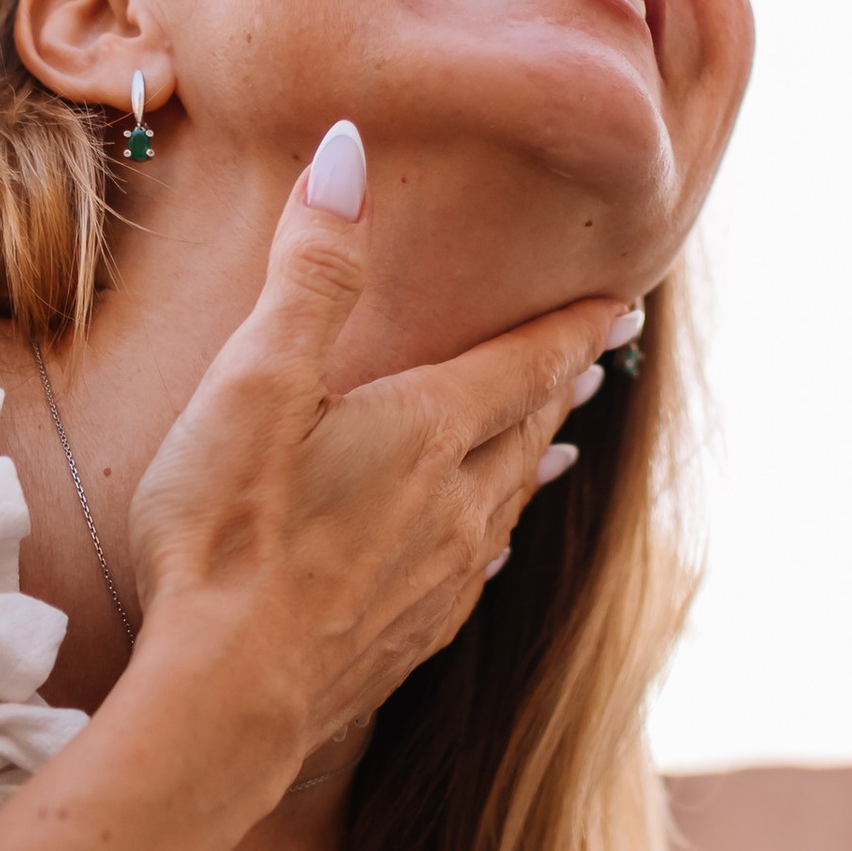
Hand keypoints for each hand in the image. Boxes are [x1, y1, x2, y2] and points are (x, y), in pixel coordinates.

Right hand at [125, 122, 629, 785]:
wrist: (227, 698)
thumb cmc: (228, 532)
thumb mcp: (257, 379)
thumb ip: (312, 269)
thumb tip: (349, 151)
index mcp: (428, 430)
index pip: (526, 362)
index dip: (575, 327)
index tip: (624, 301)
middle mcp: (456, 505)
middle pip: (527, 430)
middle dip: (561, 386)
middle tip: (596, 359)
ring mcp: (440, 580)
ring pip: (509, 503)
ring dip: (535, 461)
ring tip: (560, 445)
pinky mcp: (409, 640)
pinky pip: (475, 571)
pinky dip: (493, 537)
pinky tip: (488, 550)